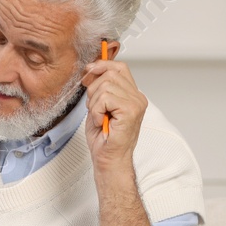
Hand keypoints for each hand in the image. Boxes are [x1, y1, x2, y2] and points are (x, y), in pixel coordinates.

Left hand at [81, 49, 146, 165]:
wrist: (109, 159)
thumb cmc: (103, 138)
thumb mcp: (98, 106)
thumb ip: (99, 88)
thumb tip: (92, 68)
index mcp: (132, 95)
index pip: (119, 67)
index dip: (102, 66)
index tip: (88, 72)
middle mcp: (138, 97)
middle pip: (111, 73)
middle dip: (94, 88)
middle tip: (94, 108)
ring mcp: (136, 103)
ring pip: (106, 85)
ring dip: (94, 103)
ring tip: (98, 117)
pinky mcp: (130, 111)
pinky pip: (105, 98)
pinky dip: (96, 110)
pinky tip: (101, 121)